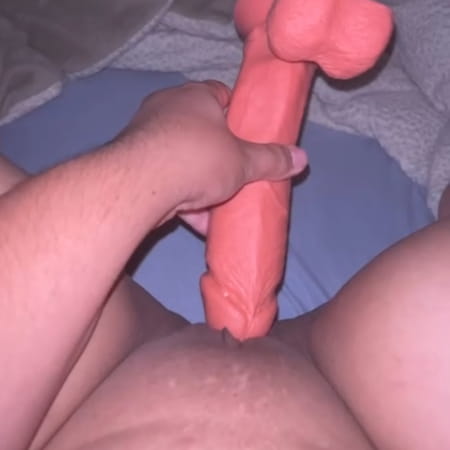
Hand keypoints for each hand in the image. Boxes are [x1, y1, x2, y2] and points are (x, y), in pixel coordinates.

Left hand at [122, 81, 307, 231]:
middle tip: (239, 174)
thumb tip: (303, 158)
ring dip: (203, 185)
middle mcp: (167, 111)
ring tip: (222, 206)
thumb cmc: (198, 157)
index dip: (238, 114)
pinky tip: (201, 223)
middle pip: (202, 133)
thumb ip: (271, 160)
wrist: (141, 185)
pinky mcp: (137, 168)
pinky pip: (168, 182)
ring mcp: (147, 140)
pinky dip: (184, 201)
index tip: (249, 134)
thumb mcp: (243, 160)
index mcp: (194, 97)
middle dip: (221, 157)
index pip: (220, 95)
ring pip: (185, 161)